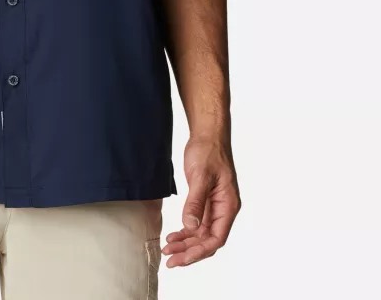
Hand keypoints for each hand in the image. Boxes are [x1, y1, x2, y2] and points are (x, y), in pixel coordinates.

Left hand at [163, 135, 240, 267]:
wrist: (207, 135)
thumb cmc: (208, 152)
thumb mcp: (200, 176)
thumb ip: (196, 202)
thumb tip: (191, 227)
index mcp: (228, 206)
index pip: (216, 239)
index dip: (198, 251)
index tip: (181, 258)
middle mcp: (223, 210)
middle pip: (207, 240)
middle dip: (189, 251)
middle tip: (170, 260)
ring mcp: (214, 207)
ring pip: (201, 234)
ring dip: (185, 243)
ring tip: (167, 249)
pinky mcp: (205, 201)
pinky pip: (196, 223)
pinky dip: (185, 231)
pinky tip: (173, 236)